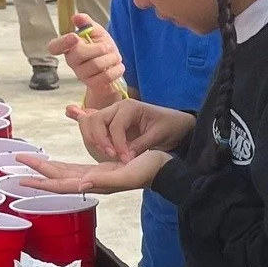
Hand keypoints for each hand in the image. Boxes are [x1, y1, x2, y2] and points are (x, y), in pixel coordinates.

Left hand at [18, 150, 169, 194]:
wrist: (167, 170)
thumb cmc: (150, 170)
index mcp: (97, 183)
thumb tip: (79, 185)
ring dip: (49, 169)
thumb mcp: (128, 174)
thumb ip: (104, 181)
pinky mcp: (105, 170)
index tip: (22, 178)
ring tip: (33, 162)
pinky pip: (78, 169)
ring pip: (67, 173)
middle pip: (61, 177)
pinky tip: (59, 165)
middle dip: (40, 171)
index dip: (43, 181)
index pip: (63, 184)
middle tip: (20, 161)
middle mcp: (95, 181)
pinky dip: (65, 167)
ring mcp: (99, 176)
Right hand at [49, 14, 126, 108]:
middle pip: (79, 53)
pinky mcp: (92, 84)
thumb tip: (77, 17)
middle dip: (99, 48)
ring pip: (95, 65)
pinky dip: (116, 70)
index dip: (62, 42)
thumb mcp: (97, 32)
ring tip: (115, 57)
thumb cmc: (102, 49)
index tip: (75, 37)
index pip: (54, 46)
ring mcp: (81, 74)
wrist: (113, 68)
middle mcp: (71, 61)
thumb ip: (87, 23)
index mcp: (69, 47)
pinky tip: (119, 66)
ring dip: (111, 58)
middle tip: (108, 47)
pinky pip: (105, 76)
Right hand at [63, 98, 192, 161]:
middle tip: (111, 155)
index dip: (118, 144)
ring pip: (91, 122)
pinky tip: (104, 148)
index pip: (115, 126)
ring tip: (108, 153)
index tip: (125, 160)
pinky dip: (94, 137)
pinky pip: (95, 127)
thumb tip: (124, 157)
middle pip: (96, 120)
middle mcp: (118, 107)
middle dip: (99, 139)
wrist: (176, 124)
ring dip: (94, 138)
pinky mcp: (111, 122)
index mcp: (131, 107)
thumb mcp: (159, 136)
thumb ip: (141, 145)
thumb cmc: (170, 126)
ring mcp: (113, 114)